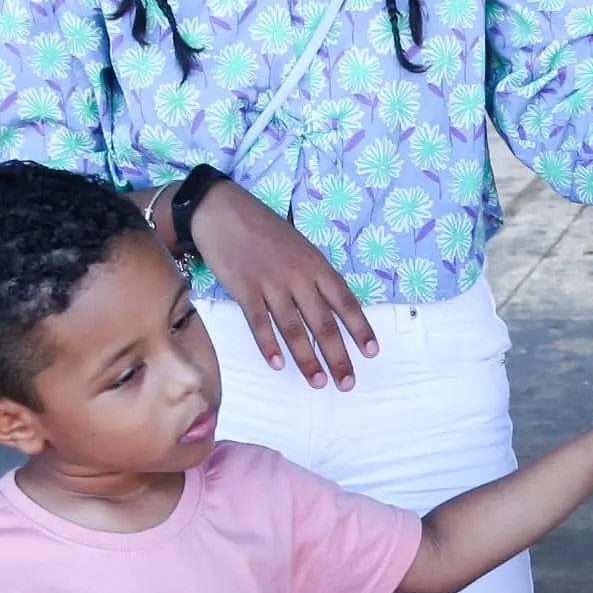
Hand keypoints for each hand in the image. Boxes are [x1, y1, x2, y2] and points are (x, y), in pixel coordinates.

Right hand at [174, 173, 377, 390]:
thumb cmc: (263, 229)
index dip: (360, 328)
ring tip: (318, 382)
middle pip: (323, 322)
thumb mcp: (299, 246)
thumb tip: (331, 306)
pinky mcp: (244, 290)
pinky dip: (268, 345)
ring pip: (294, 328)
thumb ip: (314, 275)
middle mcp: (298, 276)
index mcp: (316, 264)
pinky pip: (259, 323)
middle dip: (338, 356)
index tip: (371, 352)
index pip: (345, 301)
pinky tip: (278, 364)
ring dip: (307, 359)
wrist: (221, 210)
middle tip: (347, 382)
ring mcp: (271, 284)